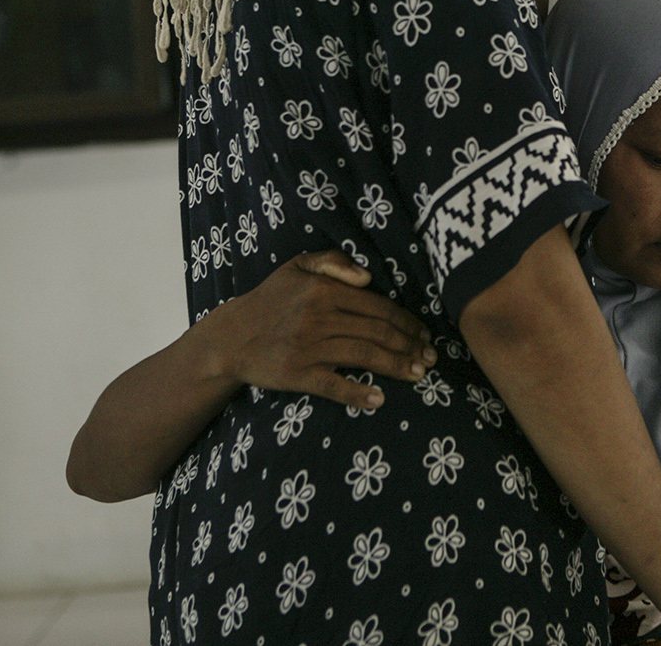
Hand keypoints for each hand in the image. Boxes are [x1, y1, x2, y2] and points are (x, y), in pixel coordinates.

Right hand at [204, 251, 435, 409]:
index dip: (407, 322)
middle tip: (429, 358)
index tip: (424, 334)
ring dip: (397, 367)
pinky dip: (357, 393)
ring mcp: (309, 347)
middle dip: (410, 346)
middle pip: (377, 332)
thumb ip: (333, 260)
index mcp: (324, 289)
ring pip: (364, 356)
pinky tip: (379, 399)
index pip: (378, 306)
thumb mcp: (297, 266)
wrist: (230, 336)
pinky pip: (333, 385)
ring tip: (419, 375)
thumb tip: (368, 277)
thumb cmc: (270, 299)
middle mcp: (319, 317)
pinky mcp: (297, 374)